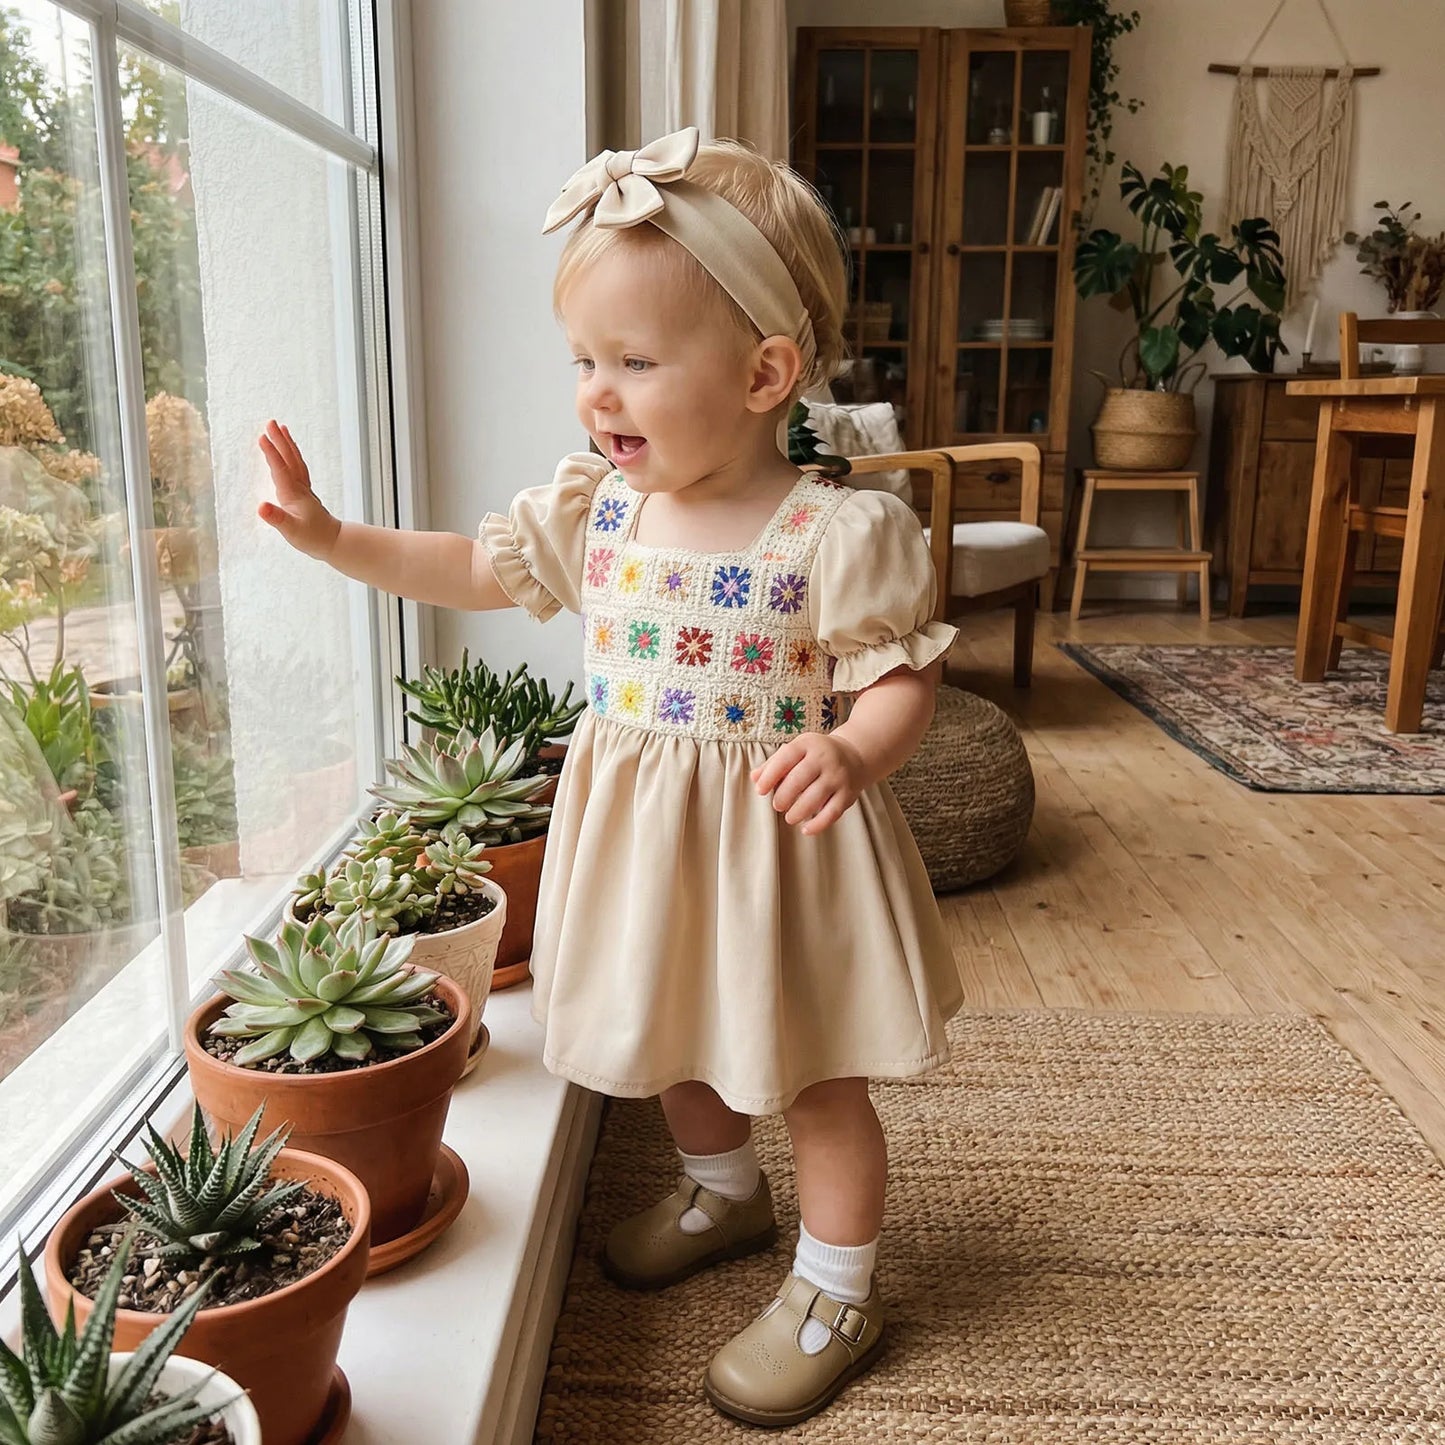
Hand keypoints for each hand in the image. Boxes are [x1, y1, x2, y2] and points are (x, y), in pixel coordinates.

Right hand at [257, 420, 340, 559]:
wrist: (333, 542)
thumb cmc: (312, 538)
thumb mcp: (291, 531)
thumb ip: (276, 518)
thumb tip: (260, 507)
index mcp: (293, 494)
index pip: (280, 469)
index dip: (271, 453)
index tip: (262, 436)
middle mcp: (299, 487)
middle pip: (289, 459)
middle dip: (279, 440)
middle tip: (270, 422)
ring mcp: (304, 489)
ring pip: (295, 461)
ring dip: (288, 444)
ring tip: (282, 428)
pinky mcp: (305, 493)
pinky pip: (298, 468)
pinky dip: (293, 456)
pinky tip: (289, 453)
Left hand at [751, 731, 868, 835]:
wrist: (855, 756)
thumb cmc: (816, 756)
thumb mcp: (796, 751)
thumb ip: (774, 764)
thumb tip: (754, 778)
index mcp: (808, 744)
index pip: (786, 757)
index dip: (770, 775)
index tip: (760, 790)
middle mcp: (825, 758)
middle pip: (799, 779)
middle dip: (783, 796)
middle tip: (777, 805)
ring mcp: (838, 776)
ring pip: (815, 797)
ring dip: (798, 812)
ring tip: (790, 817)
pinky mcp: (848, 794)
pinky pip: (832, 813)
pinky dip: (818, 824)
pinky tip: (806, 829)